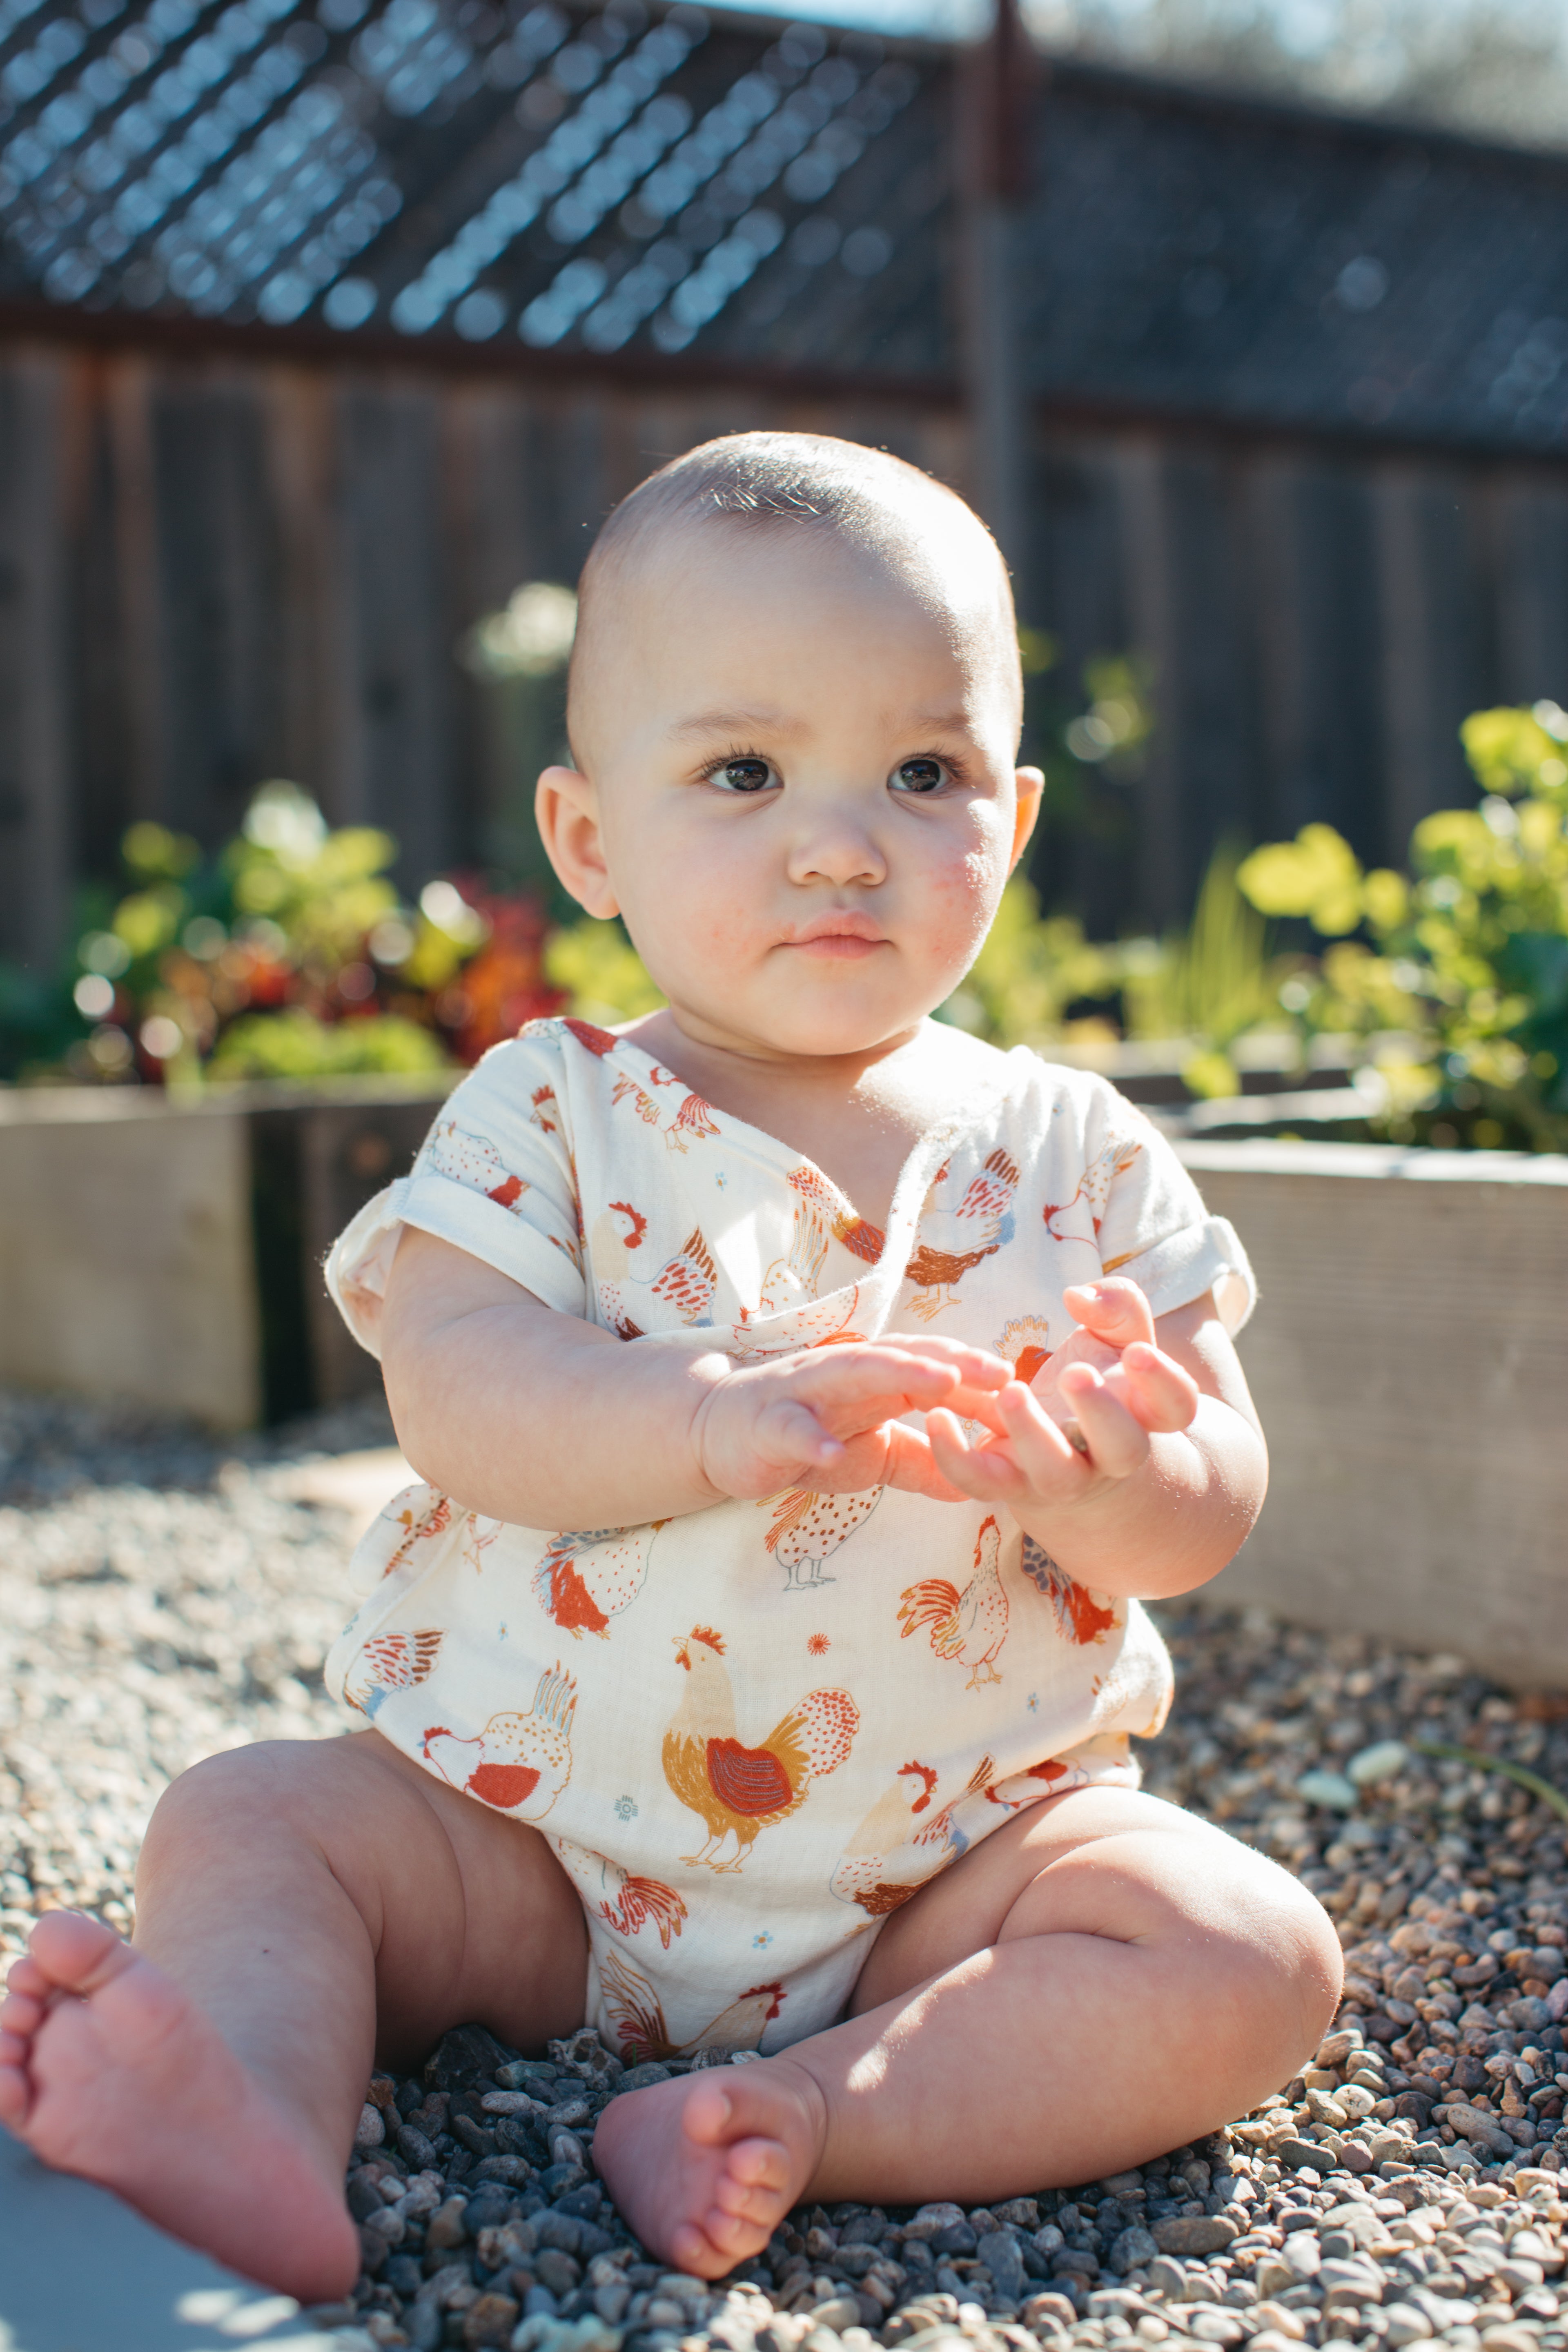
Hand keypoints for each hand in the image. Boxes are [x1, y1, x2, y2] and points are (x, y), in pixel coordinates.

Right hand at [690, 1337, 1013, 1502]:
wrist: (722, 1434)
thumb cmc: (805, 1436)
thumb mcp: (875, 1454)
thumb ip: (924, 1463)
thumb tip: (981, 1484)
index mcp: (876, 1378)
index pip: (935, 1369)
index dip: (979, 1379)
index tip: (1026, 1388)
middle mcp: (846, 1371)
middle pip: (906, 1358)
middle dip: (954, 1362)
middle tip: (1001, 1374)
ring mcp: (806, 1391)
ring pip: (855, 1372)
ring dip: (900, 1373)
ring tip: (941, 1383)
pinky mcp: (768, 1422)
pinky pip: (793, 1429)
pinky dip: (814, 1438)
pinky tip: (835, 1451)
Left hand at [923, 1277, 1199, 1515]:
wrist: (1067, 1460)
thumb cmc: (1094, 1385)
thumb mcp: (1114, 1341)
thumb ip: (1116, 1308)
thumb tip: (1081, 1295)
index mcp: (1145, 1414)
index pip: (1176, 1406)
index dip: (1164, 1382)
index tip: (1138, 1352)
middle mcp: (1110, 1456)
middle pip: (1124, 1449)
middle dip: (1102, 1414)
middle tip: (1076, 1374)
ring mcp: (1061, 1478)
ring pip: (1056, 1474)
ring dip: (1033, 1435)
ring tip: (1009, 1391)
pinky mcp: (1010, 1487)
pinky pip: (983, 1484)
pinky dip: (956, 1457)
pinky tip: (936, 1416)